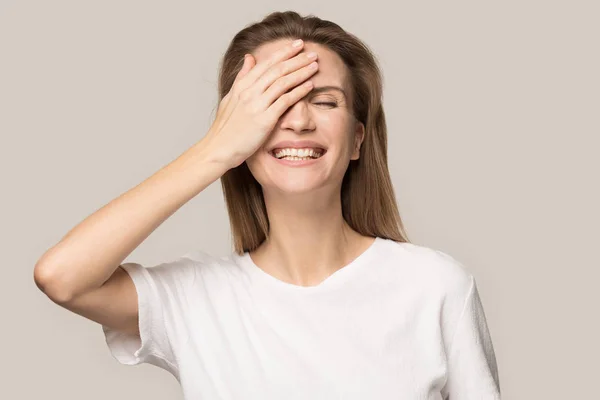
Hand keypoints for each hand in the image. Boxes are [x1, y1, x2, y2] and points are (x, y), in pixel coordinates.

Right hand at [201, 39, 318, 169]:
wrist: (219, 148)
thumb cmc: (225, 127)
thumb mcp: (230, 97)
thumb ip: (242, 77)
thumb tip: (249, 57)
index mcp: (242, 85)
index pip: (267, 63)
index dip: (284, 52)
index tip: (298, 44)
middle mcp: (249, 92)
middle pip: (278, 69)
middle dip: (297, 59)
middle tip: (313, 52)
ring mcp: (257, 105)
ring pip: (283, 82)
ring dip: (301, 72)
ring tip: (315, 65)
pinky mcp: (265, 119)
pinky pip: (285, 101)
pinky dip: (299, 91)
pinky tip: (310, 86)